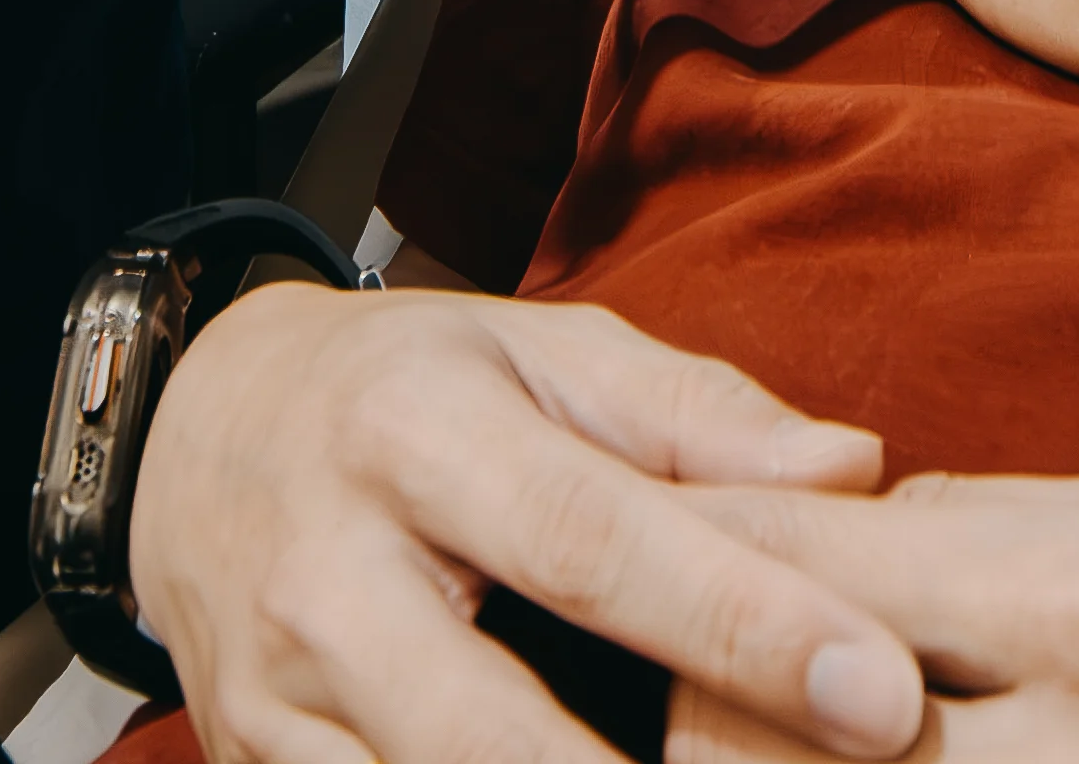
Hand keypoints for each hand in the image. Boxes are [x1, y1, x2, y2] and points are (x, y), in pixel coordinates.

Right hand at [131, 277, 934, 763]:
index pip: (598, 542)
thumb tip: (855, 469)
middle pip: (498, 730)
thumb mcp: (542, 353)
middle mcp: (327, 578)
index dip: (743, 625)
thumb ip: (697, 416)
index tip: (882, 692)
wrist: (197, 436)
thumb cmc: (407, 392)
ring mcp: (276, 699)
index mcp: (414, 436)